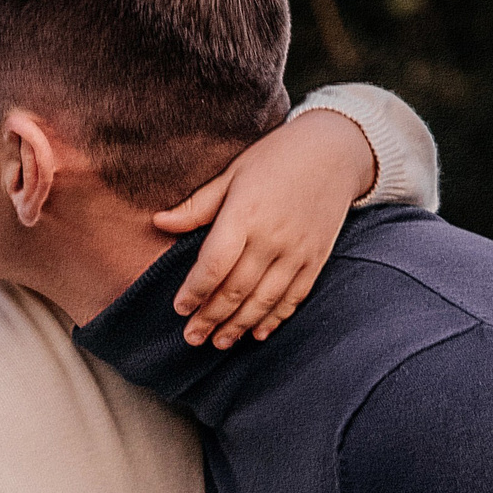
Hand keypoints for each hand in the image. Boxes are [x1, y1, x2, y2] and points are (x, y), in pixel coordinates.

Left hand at [151, 110, 378, 349]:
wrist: (335, 149)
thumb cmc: (275, 158)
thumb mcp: (233, 173)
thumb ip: (197, 206)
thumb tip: (158, 222)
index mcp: (246, 214)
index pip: (214, 264)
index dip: (195, 290)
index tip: (179, 308)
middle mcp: (272, 237)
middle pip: (236, 289)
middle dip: (211, 317)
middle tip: (192, 337)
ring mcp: (298, 250)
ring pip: (264, 300)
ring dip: (239, 325)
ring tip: (219, 342)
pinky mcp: (316, 258)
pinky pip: (294, 297)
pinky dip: (275, 318)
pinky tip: (258, 333)